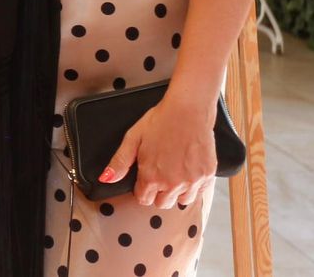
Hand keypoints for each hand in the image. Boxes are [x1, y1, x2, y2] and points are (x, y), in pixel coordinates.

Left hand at [99, 95, 217, 209]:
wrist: (188, 110)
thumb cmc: (160, 121)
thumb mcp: (133, 138)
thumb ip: (120, 162)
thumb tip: (106, 179)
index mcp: (151, 177)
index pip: (144, 199)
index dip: (142, 189)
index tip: (146, 177)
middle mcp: (172, 184)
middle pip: (162, 203)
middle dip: (159, 192)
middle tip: (161, 172)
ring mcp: (192, 182)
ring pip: (182, 201)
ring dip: (177, 191)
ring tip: (175, 170)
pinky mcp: (207, 177)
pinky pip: (199, 192)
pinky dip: (194, 186)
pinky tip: (189, 169)